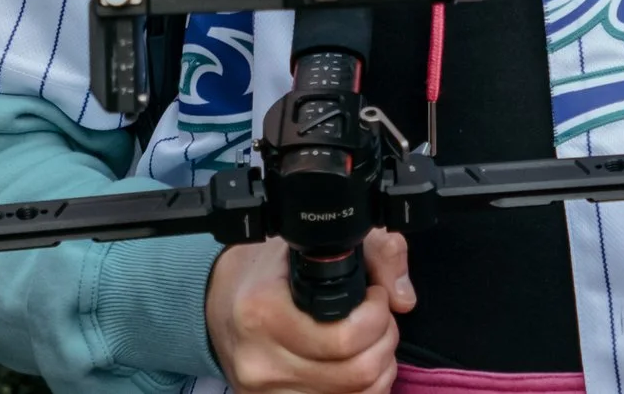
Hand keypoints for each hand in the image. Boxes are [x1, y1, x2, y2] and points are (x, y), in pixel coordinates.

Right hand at [206, 229, 415, 393]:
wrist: (220, 302)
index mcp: (263, 311)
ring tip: (372, 341)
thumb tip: (403, 298)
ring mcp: (265, 390)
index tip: (375, 295)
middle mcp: (260, 359)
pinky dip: (363, 390)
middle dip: (384, 342)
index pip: (345, 337)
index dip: (377, 316)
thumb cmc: (270, 271)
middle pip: (356, 372)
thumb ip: (374, 253)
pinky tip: (359, 365)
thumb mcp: (315, 243)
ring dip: (379, 368)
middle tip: (380, 319)